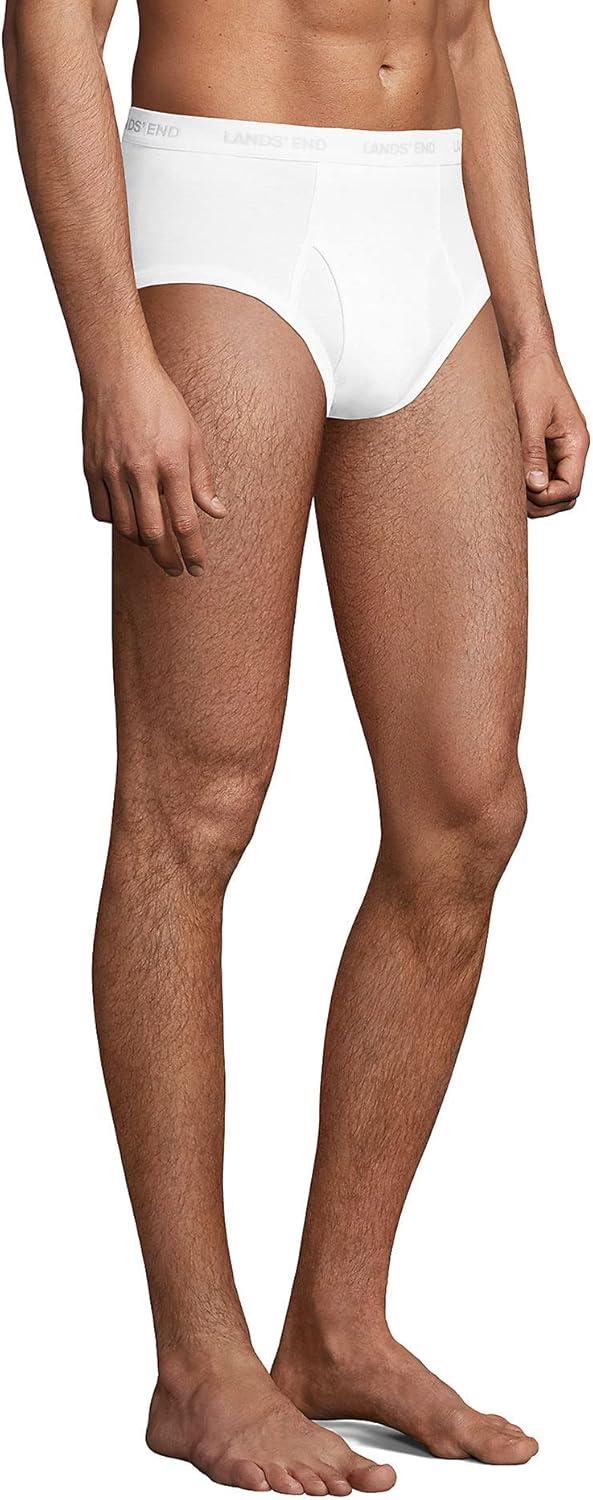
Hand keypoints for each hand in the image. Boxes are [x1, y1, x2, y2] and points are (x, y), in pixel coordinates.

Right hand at [82, 355, 224, 574]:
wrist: (118, 373)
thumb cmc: (160, 401)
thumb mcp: (192, 436)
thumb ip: (202, 479)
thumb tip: (217, 513)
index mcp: (170, 462)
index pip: (184, 522)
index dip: (192, 551)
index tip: (198, 569)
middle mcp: (139, 470)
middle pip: (152, 534)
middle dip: (166, 559)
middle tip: (176, 570)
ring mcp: (111, 470)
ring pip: (125, 527)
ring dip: (141, 541)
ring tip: (154, 543)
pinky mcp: (91, 468)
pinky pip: (101, 511)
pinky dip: (115, 521)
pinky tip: (127, 517)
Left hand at [509, 346, 588, 517]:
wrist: (525, 354)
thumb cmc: (534, 376)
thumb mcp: (531, 416)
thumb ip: (533, 453)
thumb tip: (536, 486)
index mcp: (575, 442)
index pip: (570, 489)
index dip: (548, 497)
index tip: (525, 491)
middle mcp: (567, 450)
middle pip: (561, 495)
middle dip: (540, 502)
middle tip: (513, 496)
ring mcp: (554, 450)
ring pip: (548, 488)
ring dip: (530, 493)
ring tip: (508, 485)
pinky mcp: (539, 447)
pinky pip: (535, 474)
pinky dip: (522, 480)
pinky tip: (506, 475)